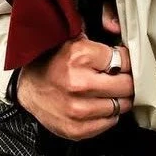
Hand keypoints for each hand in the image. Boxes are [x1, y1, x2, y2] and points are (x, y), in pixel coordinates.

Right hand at [16, 3, 132, 140]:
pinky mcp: (75, 129)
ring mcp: (77, 110)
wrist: (29, 86)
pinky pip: (107, 123)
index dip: (127, 60)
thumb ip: (98, 27)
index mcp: (80, 56)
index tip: (124, 62)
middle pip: (125, 85)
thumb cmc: (55, 59)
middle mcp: (79, 83)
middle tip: (123, 77)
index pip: (123, 60)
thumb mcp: (75, 37)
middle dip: (127, 80)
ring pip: (119, 106)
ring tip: (113, 92)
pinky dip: (109, 115)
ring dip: (120, 99)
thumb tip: (118, 26)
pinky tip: (102, 105)